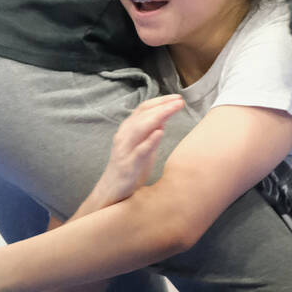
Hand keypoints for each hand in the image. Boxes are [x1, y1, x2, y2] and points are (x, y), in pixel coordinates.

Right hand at [89, 95, 182, 209]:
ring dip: (158, 116)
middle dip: (162, 106)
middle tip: (179, 101)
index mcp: (128, 130)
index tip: (177, 98)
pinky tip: (160, 132)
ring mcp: (124, 150)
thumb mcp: (143, 149)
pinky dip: (149, 140)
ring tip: (173, 109)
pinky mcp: (127, 166)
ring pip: (140, 128)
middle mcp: (124, 136)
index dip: (160, 102)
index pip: (144, 109)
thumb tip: (163, 120)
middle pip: (143, 115)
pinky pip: (138, 151)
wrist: (111, 193)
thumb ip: (151, 135)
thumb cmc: (129, 171)